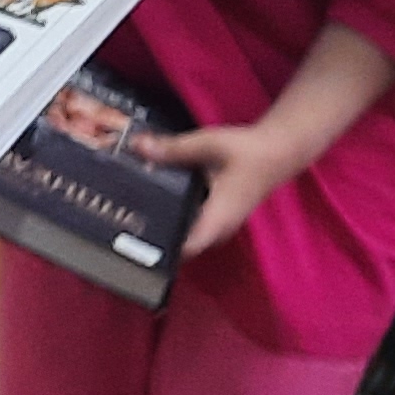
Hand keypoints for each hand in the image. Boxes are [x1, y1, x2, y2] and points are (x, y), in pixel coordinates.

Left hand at [136, 119, 303, 256]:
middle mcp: (217, 231)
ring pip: (182, 236)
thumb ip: (174, 148)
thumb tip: (137, 146)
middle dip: (150, 236)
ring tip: (124, 213)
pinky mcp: (215, 220)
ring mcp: (217, 228)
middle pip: (178, 246)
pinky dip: (171, 216)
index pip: (184, 249)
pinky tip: (150, 201)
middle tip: (116, 222)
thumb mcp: (209, 144)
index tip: (129, 241)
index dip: (157, 250)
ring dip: (159, 225)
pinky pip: (188, 225)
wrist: (278, 152)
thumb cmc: (248, 151)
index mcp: (217, 219)